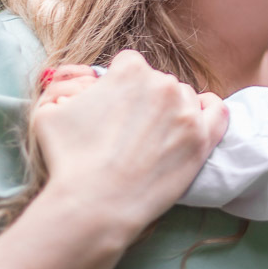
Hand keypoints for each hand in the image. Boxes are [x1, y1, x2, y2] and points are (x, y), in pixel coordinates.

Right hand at [31, 50, 228, 237]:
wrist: (95, 204)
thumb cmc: (68, 159)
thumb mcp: (49, 111)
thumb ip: (65, 86)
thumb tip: (75, 83)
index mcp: (130, 70)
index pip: (129, 64)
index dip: (118, 84)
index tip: (112, 105)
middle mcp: (162, 83)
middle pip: (157, 81)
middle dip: (144, 99)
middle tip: (128, 129)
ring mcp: (186, 111)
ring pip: (183, 97)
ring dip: (171, 109)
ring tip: (152, 137)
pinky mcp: (202, 139)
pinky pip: (217, 111)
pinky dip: (209, 110)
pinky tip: (197, 119)